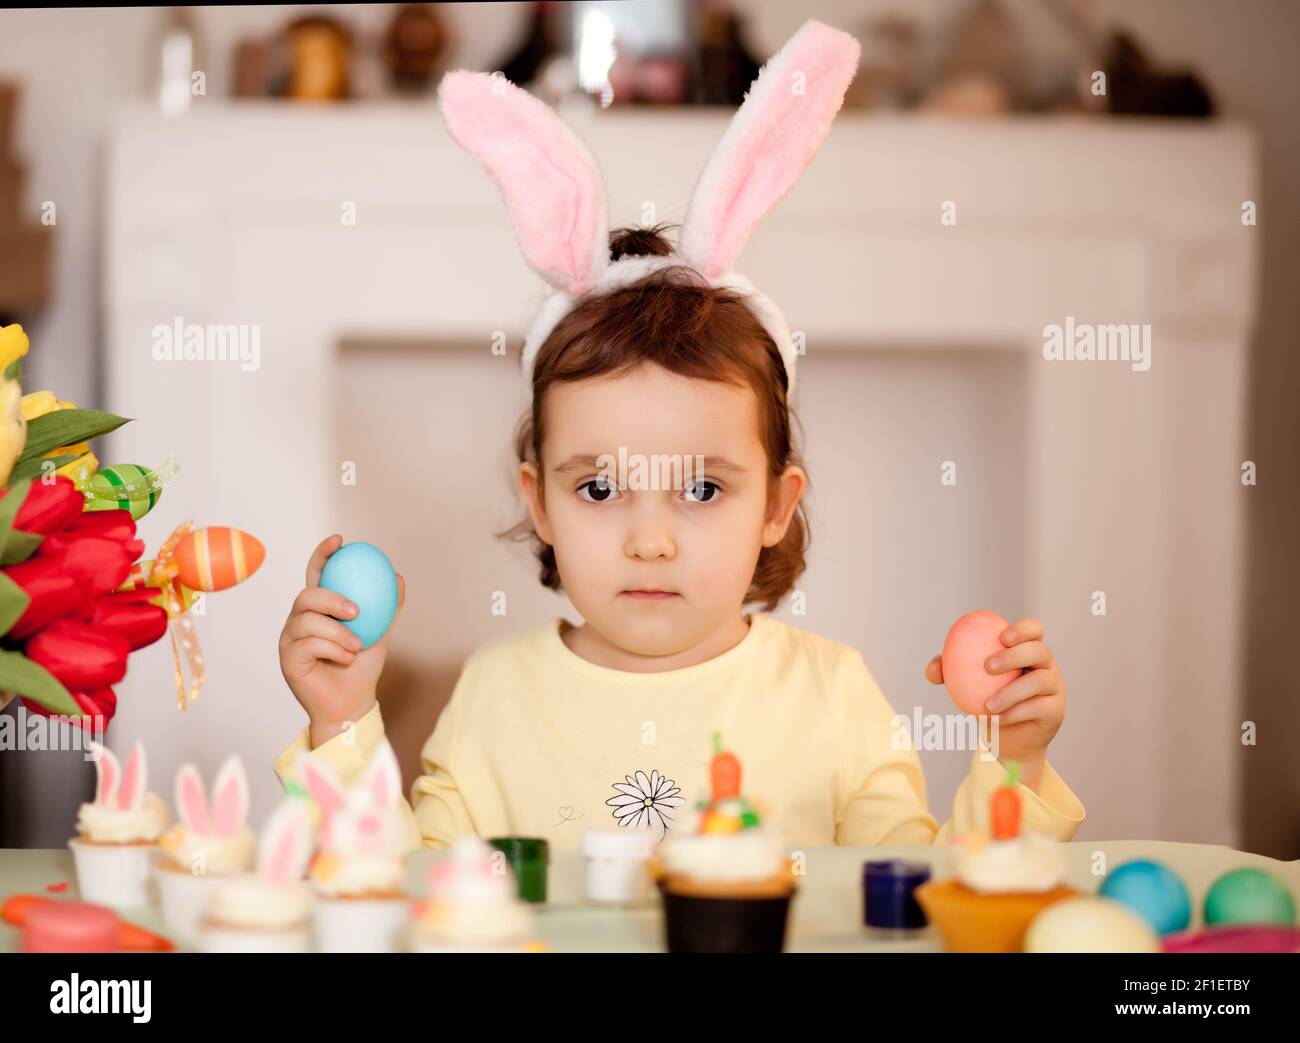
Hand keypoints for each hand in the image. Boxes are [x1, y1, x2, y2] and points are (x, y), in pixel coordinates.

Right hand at [278, 534, 404, 747]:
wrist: (353, 702)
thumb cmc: (362, 666)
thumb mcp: (380, 632)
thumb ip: (387, 606)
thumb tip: (397, 576)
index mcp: (320, 608)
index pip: (317, 574)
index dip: (323, 554)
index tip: (340, 541)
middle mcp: (300, 620)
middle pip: (307, 596)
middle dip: (330, 599)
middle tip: (356, 610)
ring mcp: (290, 639)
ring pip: (306, 620)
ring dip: (337, 632)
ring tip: (357, 645)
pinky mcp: (287, 659)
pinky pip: (306, 644)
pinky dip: (332, 649)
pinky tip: (347, 658)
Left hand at [924, 617, 1064, 787]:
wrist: (1004, 738)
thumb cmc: (984, 700)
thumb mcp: (965, 684)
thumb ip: (948, 672)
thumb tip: (932, 670)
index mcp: (1026, 650)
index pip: (1034, 630)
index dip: (1022, 629)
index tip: (1001, 637)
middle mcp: (1045, 665)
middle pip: (1038, 651)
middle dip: (1014, 656)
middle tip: (988, 667)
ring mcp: (1054, 687)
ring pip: (1040, 681)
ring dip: (1012, 691)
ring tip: (988, 705)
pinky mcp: (1056, 710)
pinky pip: (1038, 707)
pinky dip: (1015, 713)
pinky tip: (997, 719)